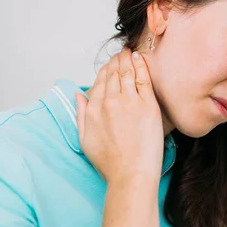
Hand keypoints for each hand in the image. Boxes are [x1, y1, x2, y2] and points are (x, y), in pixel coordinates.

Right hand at [74, 48, 164, 183]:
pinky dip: (140, 66)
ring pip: (127, 73)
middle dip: (117, 61)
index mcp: (93, 109)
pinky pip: (143, 79)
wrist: (131, 175)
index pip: (99, 81)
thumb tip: (78, 95)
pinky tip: (140, 58)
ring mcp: (130, 102)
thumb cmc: (110, 163)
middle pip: (113, 74)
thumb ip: (79, 114)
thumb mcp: (84, 139)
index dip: (105, 70)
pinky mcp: (148, 106)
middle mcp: (110, 102)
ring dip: (127, 59)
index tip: (110, 64)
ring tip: (130, 52)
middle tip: (122, 53)